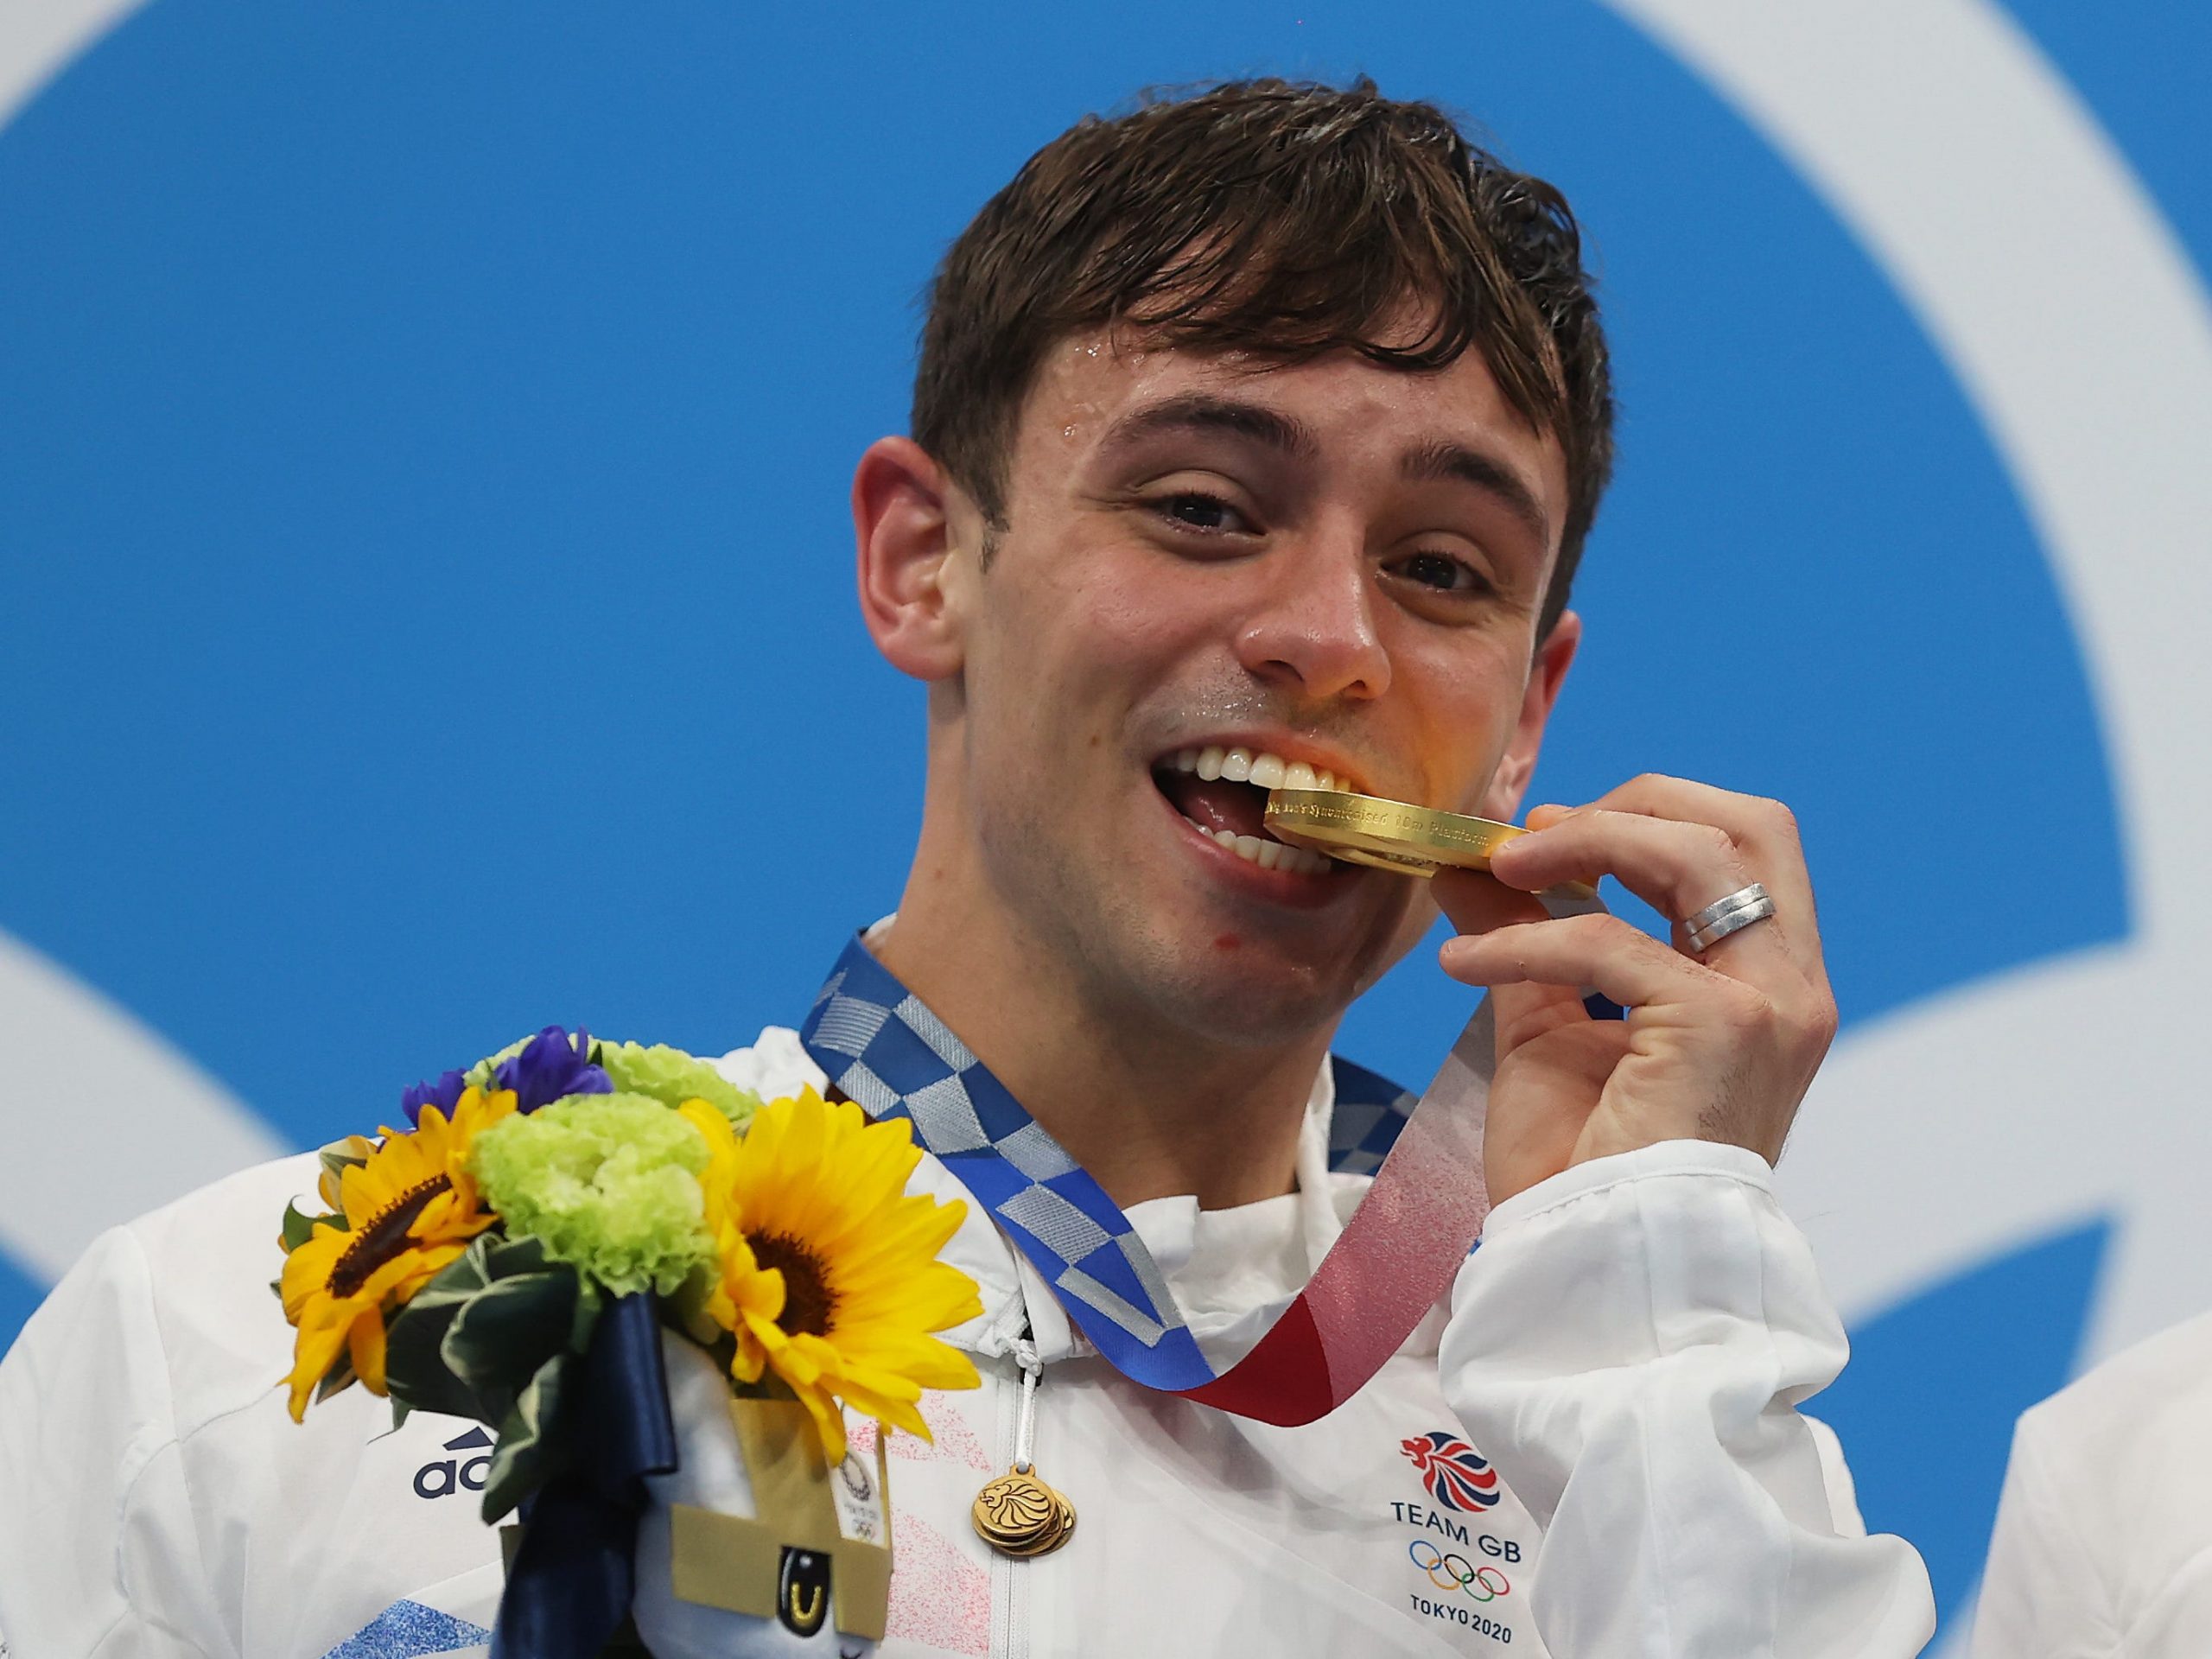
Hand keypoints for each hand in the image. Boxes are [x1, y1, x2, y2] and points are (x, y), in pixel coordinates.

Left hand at [1431, 775, 1837, 1209]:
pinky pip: (1609, 941)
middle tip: (1535, 833)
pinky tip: (1462, 966)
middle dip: (1633, 803)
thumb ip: (1526, 934)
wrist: (1592, 1259)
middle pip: (1746, 825)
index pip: (1744, 846)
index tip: (1548, 834)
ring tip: (1493, 869)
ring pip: (1693, 854)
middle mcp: (1792, 987)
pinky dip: (1523, 939)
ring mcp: (1770, 1006)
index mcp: (1769, 983)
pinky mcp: (1724, 1027)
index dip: (1647, 815)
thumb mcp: (1548, 1022)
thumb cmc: (1583, 1164)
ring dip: (1579, 843)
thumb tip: (1468, 861)